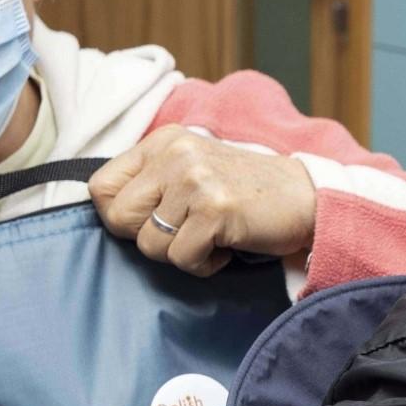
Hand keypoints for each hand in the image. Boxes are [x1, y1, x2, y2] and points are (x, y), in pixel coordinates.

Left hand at [88, 126, 317, 275]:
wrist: (305, 199)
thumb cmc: (245, 194)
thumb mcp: (191, 171)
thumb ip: (151, 181)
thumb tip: (106, 211)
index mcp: (163, 141)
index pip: (100, 186)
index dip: (119, 216)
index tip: (152, 221)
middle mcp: (175, 154)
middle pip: (118, 217)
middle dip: (149, 238)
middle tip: (184, 232)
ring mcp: (195, 180)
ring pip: (150, 245)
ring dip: (181, 253)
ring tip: (211, 235)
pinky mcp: (214, 209)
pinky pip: (182, 258)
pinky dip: (205, 263)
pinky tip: (226, 244)